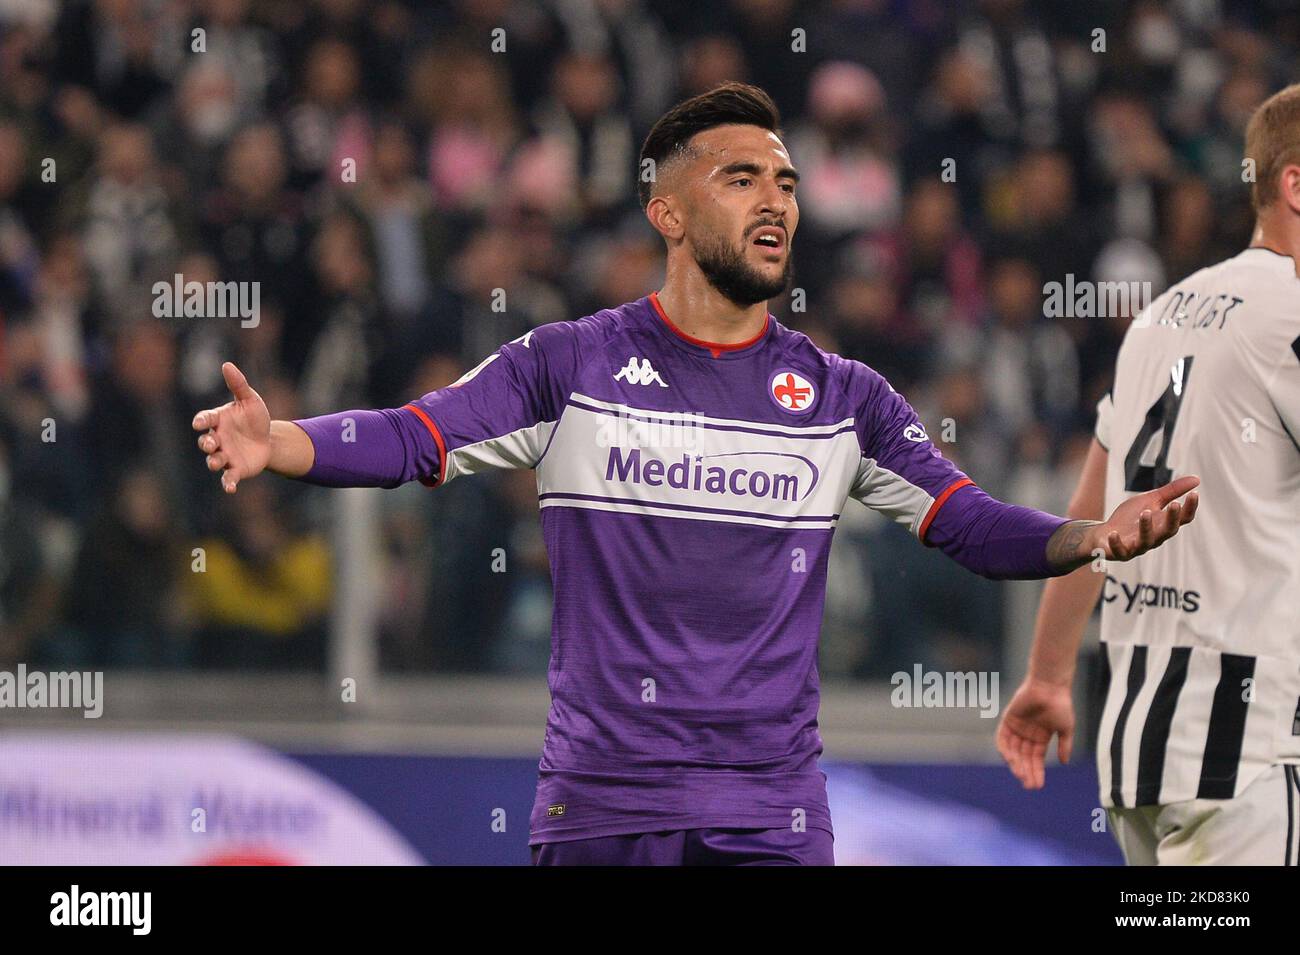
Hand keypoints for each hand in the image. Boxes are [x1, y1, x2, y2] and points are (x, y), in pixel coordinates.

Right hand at [192, 362, 270, 493]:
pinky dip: (227, 483)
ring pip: (214, 460)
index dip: (202, 421)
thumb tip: (227, 365)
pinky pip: (228, 478)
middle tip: (212, 443)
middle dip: (207, 444)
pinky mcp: (235, 470)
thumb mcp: (250, 400)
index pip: (205, 419)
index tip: (200, 423)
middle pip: (206, 442)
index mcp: (218, 420)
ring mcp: (225, 455)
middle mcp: (218, 439)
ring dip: (213, 462)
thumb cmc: (254, 417)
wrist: (268, 439)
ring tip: (216, 462)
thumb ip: (238, 385)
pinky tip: (230, 488)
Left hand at [997, 679, 1074, 789]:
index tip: (1038, 785)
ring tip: (1020, 775)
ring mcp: (1017, 727)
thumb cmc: (1061, 705)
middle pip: (1024, 757)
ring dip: (1016, 763)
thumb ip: (1065, 745)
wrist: (1051, 687)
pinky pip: (1002, 738)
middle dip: (1026, 771)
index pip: (1036, 759)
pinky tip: (1010, 760)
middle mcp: (1027, 734)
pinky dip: (1005, 749)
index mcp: (1041, 738)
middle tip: (1028, 785)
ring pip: (1013, 750)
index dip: (1036, 772)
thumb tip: (1064, 762)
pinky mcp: (1008, 719)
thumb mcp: (1066, 729)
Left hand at [1092, 475, 1199, 560]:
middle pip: (1168, 531)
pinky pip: (1120, 551)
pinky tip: (1113, 534)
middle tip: (1174, 503)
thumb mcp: (1150, 501)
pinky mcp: (1120, 553)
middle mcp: (1155, 537)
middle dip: (1172, 518)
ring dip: (1146, 527)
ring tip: (1144, 512)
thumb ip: (1171, 492)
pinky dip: (1117, 543)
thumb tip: (1197, 479)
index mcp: (1164, 524)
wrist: (1104, 534)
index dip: (1190, 508)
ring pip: (1146, 540)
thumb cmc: (1130, 517)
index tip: (1195, 493)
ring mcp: (1138, 546)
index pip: (1183, 519)